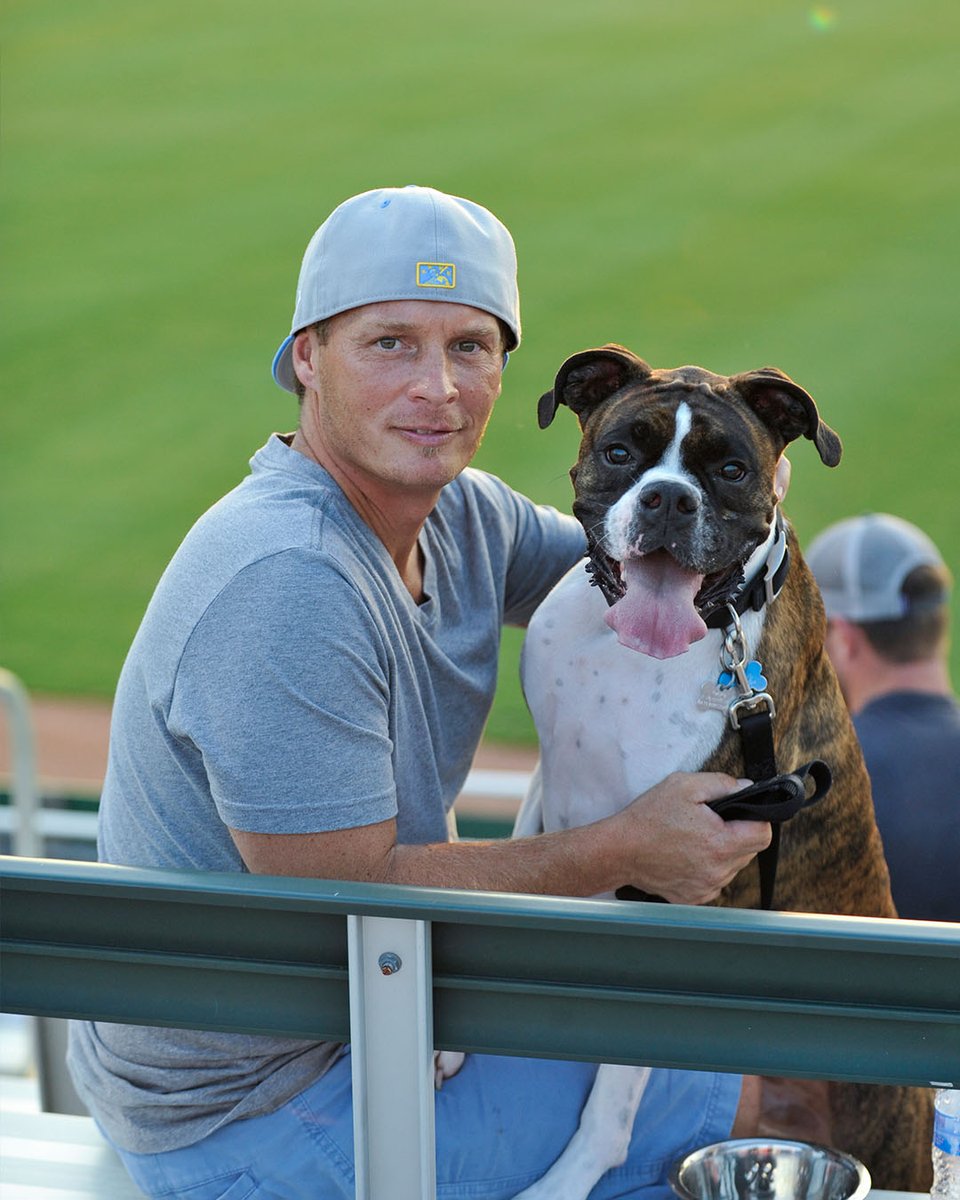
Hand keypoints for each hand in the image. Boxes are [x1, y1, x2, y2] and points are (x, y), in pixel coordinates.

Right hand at [616, 772, 771, 904]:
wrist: (619, 850)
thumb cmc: (648, 818)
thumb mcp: (684, 785)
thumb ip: (721, 783)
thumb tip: (746, 787)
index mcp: (720, 843)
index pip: (763, 834)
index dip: (756, 818)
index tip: (740, 813)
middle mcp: (717, 871)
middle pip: (750, 851)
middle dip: (738, 833)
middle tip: (711, 822)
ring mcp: (706, 888)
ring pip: (733, 867)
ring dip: (723, 852)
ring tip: (696, 838)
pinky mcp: (694, 897)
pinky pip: (715, 881)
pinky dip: (708, 868)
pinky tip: (688, 854)